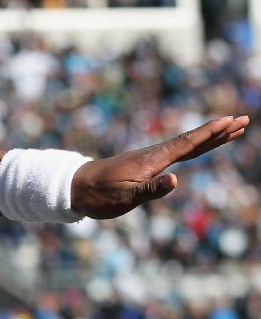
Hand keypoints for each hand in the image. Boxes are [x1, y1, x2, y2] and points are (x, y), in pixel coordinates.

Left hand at [71, 115, 248, 218]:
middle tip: (243, 120)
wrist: (74, 187)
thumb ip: (150, 190)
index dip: (210, 133)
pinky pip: (177, 153)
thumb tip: (175, 180)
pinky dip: (194, 147)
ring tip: (230, 130)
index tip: (231, 121)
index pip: (187, 144)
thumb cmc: (98, 195)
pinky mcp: (145, 165)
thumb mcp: (124, 198)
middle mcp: (154, 155)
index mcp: (152, 160)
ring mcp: (150, 159)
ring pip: (187, 146)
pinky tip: (199, 147)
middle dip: (218, 131)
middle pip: (192, 141)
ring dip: (210, 138)